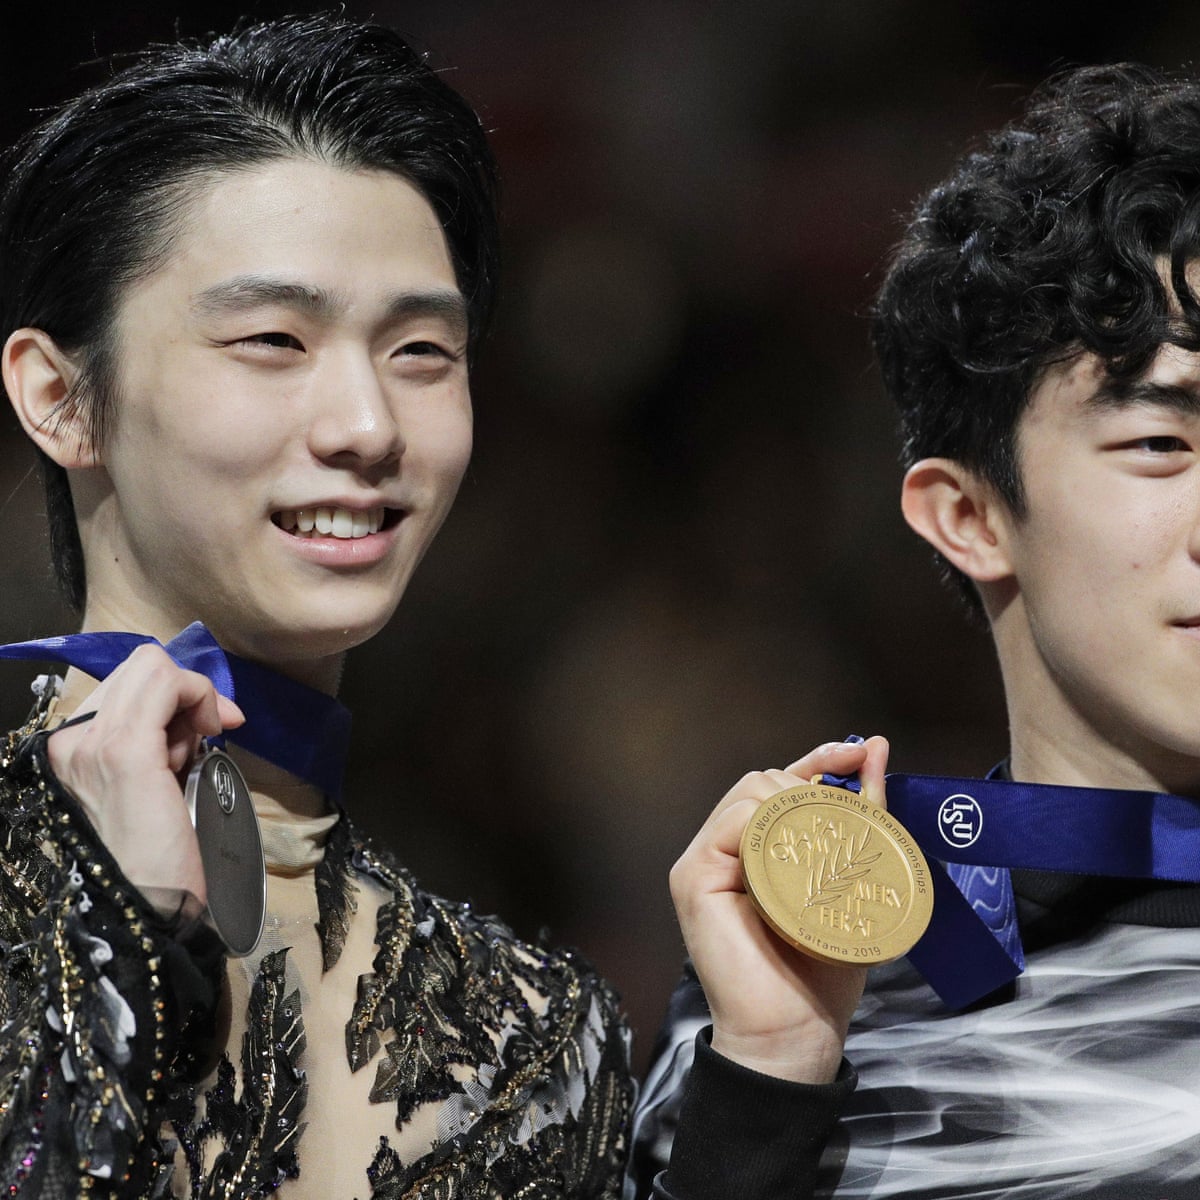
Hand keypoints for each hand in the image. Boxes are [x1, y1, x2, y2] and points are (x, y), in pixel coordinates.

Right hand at [45, 644, 244, 907]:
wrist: (146, 908)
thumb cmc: (156, 857)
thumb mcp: (154, 784)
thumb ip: (161, 742)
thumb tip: (196, 710)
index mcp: (70, 750)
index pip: (127, 686)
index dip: (173, 698)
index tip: (204, 730)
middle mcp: (71, 741)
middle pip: (141, 669)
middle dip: (185, 694)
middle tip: (207, 737)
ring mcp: (92, 744)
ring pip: (154, 667)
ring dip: (192, 700)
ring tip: (196, 752)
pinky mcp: (124, 750)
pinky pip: (168, 683)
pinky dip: (200, 698)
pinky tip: (212, 736)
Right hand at [669, 736, 889, 1083]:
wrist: (794, 1034)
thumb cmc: (822, 969)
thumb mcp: (853, 882)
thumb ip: (864, 819)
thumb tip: (876, 750)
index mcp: (756, 849)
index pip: (780, 783)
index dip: (819, 759)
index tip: (862, 752)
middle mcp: (722, 847)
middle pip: (762, 780)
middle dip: (809, 783)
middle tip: (850, 814)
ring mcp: (702, 860)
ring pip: (747, 794)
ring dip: (791, 802)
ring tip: (826, 836)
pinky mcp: (692, 878)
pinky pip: (730, 825)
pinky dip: (765, 825)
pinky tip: (796, 849)